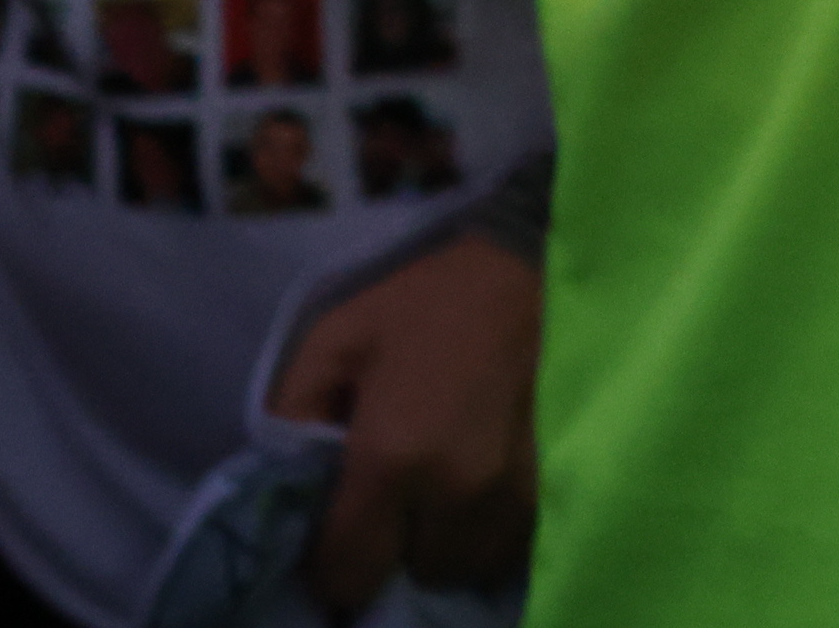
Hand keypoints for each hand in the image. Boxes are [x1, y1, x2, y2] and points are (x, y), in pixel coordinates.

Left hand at [270, 228, 538, 615]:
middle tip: (389, 505)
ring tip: (438, 498)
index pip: (348, 574)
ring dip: (445, 545)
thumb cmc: (430, 299)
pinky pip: (509, 545)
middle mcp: (459, 492)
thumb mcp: (336, 336)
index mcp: (395, 457)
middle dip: (394, 549)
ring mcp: (517, 495)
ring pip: (467, 566)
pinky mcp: (557, 485)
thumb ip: (290, 414)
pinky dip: (487, 532)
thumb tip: (282, 484)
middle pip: (413, 575)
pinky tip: (479, 489)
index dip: (330, 567)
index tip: (331, 539)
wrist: (537, 261)